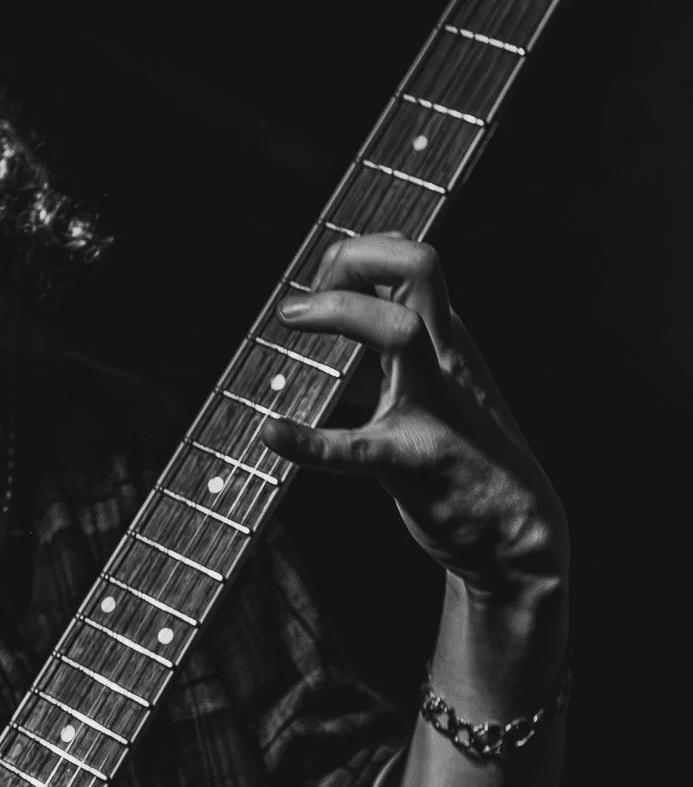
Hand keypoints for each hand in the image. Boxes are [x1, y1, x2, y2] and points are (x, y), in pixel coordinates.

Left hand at [260, 235, 568, 603]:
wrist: (513, 531)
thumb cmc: (460, 456)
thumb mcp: (426, 386)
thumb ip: (380, 355)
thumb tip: (326, 323)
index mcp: (446, 339)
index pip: (413, 261)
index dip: (359, 255)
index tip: (316, 283)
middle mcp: (445, 359)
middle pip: (420, 267)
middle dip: (354, 258)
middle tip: (301, 299)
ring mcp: (434, 406)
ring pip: (400, 334)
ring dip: (339, 314)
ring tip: (290, 320)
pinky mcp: (413, 463)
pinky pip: (357, 447)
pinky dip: (309, 441)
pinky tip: (272, 434)